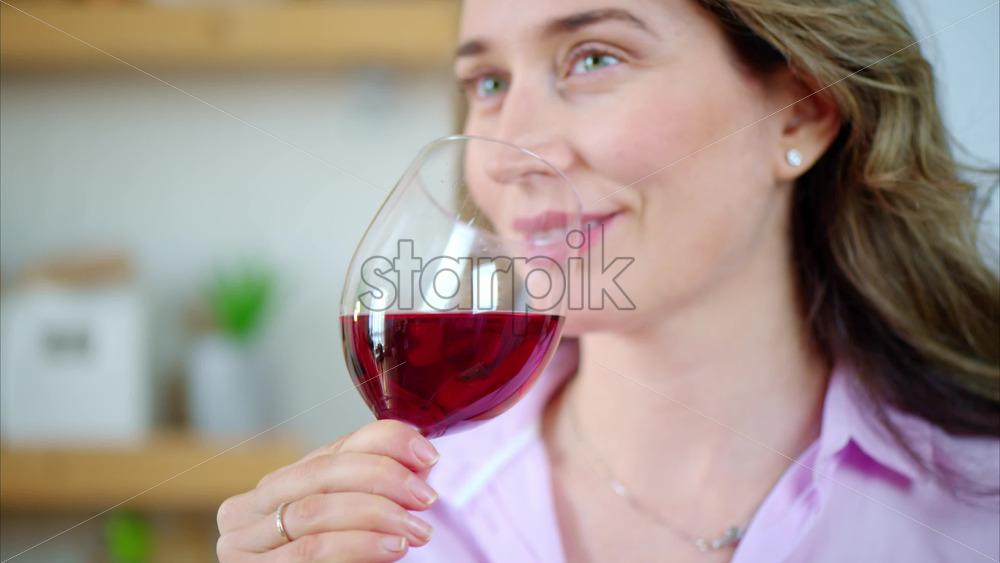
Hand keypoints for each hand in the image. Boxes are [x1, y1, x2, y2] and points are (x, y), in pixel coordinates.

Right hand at [217, 419, 440, 561]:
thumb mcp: (349, 524)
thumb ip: (373, 491)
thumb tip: (420, 462)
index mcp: (278, 485)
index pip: (336, 447)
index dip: (386, 441)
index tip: (428, 455)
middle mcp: (250, 506)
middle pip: (324, 472)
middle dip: (384, 477)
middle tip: (425, 498)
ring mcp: (244, 541)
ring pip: (316, 510)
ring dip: (377, 514)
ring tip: (415, 530)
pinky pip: (311, 550)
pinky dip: (359, 545)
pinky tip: (391, 547)